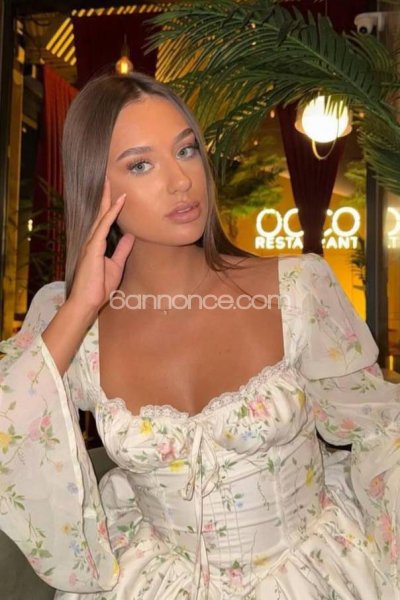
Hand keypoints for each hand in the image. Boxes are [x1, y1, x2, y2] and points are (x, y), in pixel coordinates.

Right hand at [68, 177, 134, 313]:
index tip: (116, 192)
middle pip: (100, 214)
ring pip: (100, 216)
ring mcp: (90, 243)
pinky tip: (117, 203)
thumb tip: (130, 237)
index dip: (110, 206)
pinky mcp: (92, 248)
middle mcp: (91, 240)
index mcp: (96, 245)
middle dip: (104, 196)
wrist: (88, 302)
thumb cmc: (99, 287)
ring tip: (110, 183)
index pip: (104, 221)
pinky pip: (103, 226)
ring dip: (106, 199)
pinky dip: (111, 214)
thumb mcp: (116, 265)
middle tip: (108, 178)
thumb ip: (122, 250)